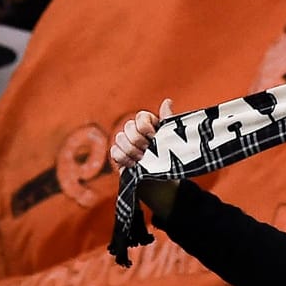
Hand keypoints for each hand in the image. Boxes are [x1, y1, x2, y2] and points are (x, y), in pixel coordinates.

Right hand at [110, 98, 180, 217]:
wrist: (163, 185)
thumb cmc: (169, 161)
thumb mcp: (171, 140)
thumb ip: (168, 121)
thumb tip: (167, 101)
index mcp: (150, 126)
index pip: (141, 116)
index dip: (145, 126)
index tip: (153, 136)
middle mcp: (136, 132)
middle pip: (128, 126)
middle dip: (138, 140)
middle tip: (147, 151)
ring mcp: (127, 144)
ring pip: (119, 137)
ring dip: (131, 150)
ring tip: (142, 159)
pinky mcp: (119, 156)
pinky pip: (114, 151)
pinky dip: (123, 158)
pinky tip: (133, 165)